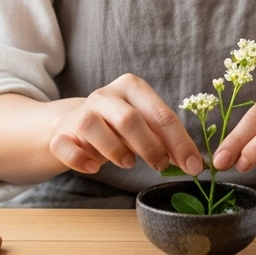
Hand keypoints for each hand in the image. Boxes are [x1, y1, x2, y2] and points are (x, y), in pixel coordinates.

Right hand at [47, 74, 204, 176]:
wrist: (73, 125)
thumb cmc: (117, 127)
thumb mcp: (144, 127)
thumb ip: (165, 140)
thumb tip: (194, 163)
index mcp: (132, 87)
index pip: (161, 115)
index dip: (180, 143)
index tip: (194, 166)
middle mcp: (105, 95)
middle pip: (129, 119)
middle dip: (150, 146)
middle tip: (161, 166)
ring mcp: (80, 113)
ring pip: (93, 126)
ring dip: (114, 150)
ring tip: (128, 163)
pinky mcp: (61, 133)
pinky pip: (65, 145)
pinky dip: (80, 159)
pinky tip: (94, 167)